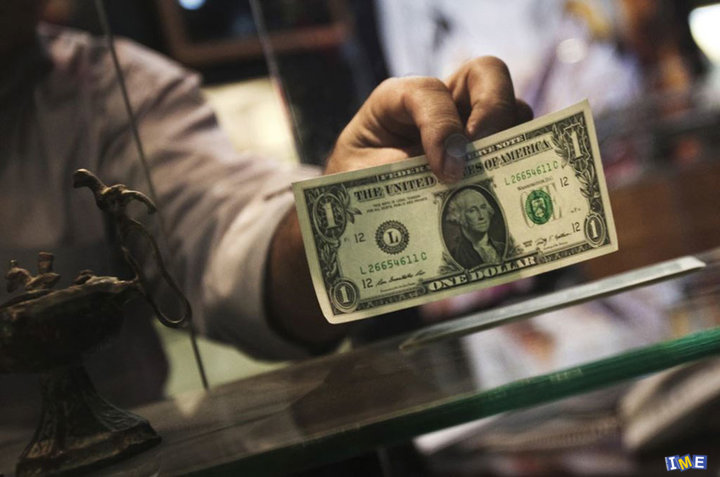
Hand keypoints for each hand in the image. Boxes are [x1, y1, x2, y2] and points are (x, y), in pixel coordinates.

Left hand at [267, 57, 533, 350]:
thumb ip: (399, 174)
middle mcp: (441, 103)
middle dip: (495, 109)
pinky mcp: (486, 155)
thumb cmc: (352, 186)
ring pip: (513, 110)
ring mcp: (469, 125)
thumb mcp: (361, 178)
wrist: (357, 212)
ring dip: (513, 143)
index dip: (441, 125)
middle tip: (489, 155)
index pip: (428, 92)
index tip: (445, 170)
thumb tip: (451, 182)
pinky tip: (510, 200)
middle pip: (487, 74)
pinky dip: (519, 169)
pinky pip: (517, 150)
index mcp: (399, 101)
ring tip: (502, 182)